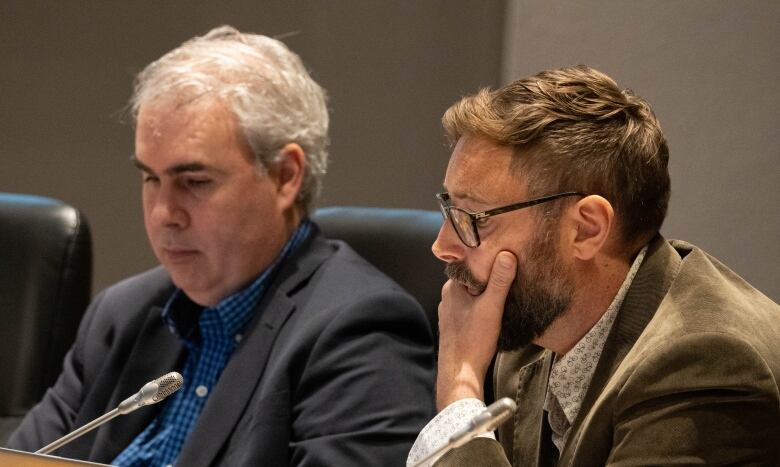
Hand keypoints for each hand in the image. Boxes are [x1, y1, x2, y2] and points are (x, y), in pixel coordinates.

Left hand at [436, 251, 516, 409]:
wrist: (460, 373)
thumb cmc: (473, 341)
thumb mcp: (491, 307)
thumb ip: (500, 281)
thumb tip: (507, 255)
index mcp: (452, 288)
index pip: (468, 263)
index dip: (484, 258)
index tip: (501, 254)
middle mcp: (448, 298)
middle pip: (470, 278)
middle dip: (486, 275)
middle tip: (507, 270)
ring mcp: (450, 312)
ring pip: (470, 294)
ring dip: (484, 292)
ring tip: (504, 289)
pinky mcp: (456, 325)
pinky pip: (469, 308)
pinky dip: (480, 305)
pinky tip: (493, 311)